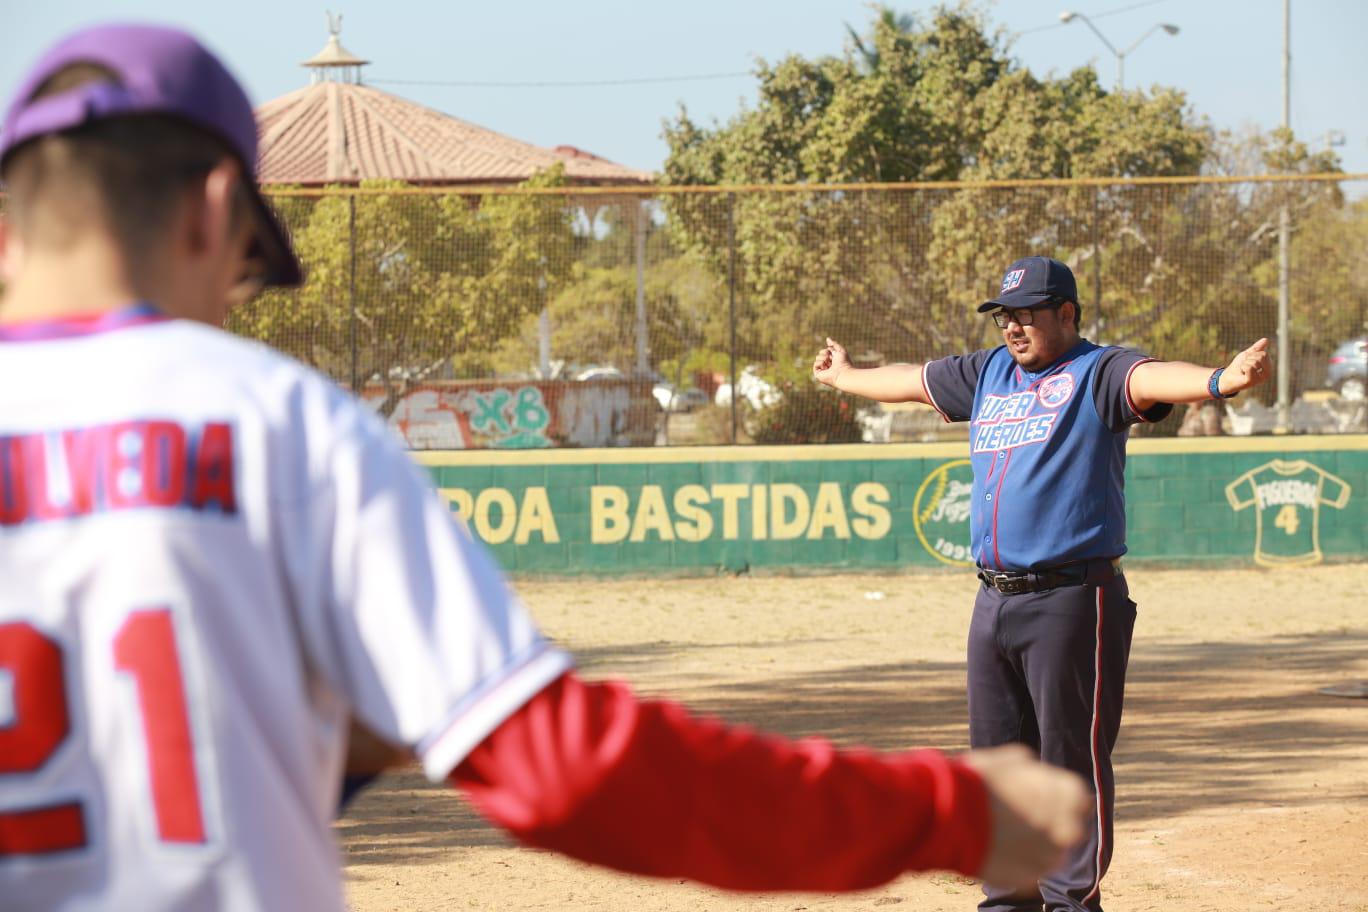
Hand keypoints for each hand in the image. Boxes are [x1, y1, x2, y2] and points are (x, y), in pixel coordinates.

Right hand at [812, 337, 849, 387]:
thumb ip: (834, 344)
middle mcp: (827, 365)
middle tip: (832, 358)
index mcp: (833, 360)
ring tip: (830, 363)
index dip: (830, 350)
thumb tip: (827, 338)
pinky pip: (815, 364)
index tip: (835, 354)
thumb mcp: (840, 350)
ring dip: (824, 358)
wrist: (843, 373)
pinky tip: (825, 367)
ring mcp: (823, 370)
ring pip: (817, 357)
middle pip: (821, 353)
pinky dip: (820, 363)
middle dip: (826, 353)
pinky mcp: (818, 374)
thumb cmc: (844, 363)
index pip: (827, 350)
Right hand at [960, 744, 1091, 890]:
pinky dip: (1015, 862)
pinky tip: (994, 848)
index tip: (1037, 795)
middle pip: (1066, 828)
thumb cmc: (979, 782)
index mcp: (1070, 795)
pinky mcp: (1029, 880)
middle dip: (1048, 823)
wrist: (950, 816)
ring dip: (1032, 845)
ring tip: (1002, 832)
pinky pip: (1027, 871)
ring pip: (1048, 853)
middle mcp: (1069, 830)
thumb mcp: (1008, 759)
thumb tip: (1033, 770)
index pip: (1078, 798)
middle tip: (1018, 815)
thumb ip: (1030, 767)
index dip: (1056, 796)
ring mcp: (1050, 858)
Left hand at [1220, 338, 1271, 394]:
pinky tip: (1242, 373)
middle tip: (1244, 365)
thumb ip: (1257, 348)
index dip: (1253, 355)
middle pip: (1261, 357)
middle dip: (1249, 358)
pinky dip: (1242, 367)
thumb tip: (1266, 339)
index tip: (1248, 360)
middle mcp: (1267, 374)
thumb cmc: (1238, 366)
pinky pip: (1249, 367)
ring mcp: (1260, 379)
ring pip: (1254, 362)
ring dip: (1245, 363)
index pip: (1264, 354)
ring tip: (1243, 370)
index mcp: (1268, 368)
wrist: (1227, 377)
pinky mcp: (1252, 381)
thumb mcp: (1247, 355)